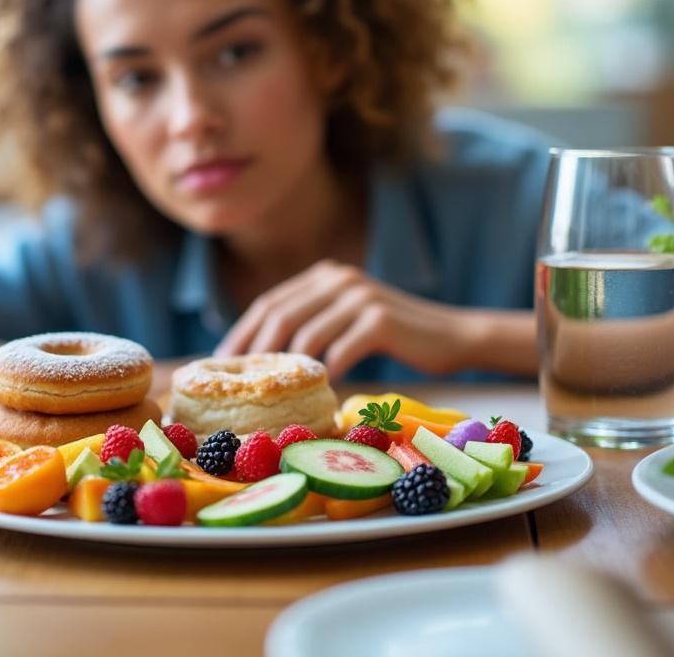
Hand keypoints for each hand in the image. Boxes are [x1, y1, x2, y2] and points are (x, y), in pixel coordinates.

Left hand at [214, 260, 479, 377]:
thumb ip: (314, 323)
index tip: (220, 364)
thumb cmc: (396, 336)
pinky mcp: (380, 320)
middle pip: (279, 315)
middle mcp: (338, 280)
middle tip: (238, 385)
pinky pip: (340, 350)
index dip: (242, 333)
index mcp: (324, 276)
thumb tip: (264, 358)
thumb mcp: (349, 319)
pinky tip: (317, 395)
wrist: (452, 336)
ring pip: (306, 334)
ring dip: (286, 368)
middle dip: (253, 351)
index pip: (269, 303)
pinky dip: (325, 374)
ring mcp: (359, 297)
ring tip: (271, 396)